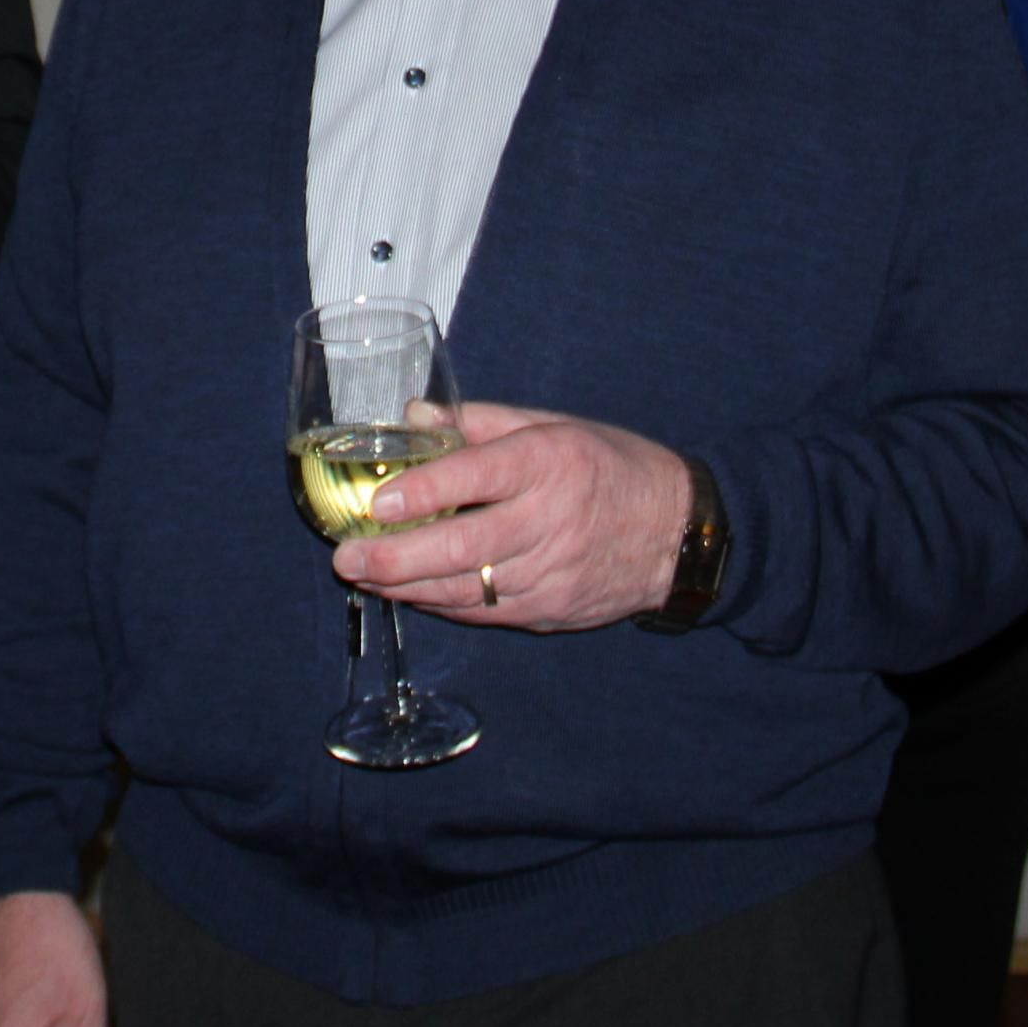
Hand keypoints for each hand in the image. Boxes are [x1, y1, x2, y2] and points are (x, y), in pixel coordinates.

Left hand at [331, 400, 691, 629]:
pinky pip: (488, 611)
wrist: (680, 533)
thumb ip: (481, 422)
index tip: (378, 501)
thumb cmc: (611, 467)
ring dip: (408, 586)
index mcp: (549, 462)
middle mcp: (550, 520)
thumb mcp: (555, 425)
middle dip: (396, 558)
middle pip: (463, 547)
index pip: (478, 476)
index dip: (425, 490)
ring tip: (364, 576)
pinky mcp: (553, 609)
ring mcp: (553, 572)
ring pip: (468, 588)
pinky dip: (444, 604)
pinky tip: (411, 593)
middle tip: (347, 558)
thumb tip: (412, 415)